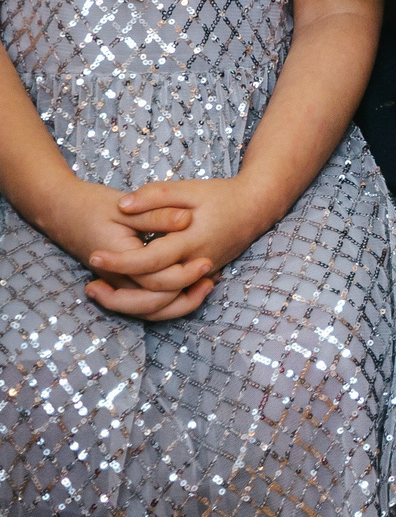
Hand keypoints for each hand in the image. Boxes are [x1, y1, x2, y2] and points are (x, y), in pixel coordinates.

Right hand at [29, 178, 206, 320]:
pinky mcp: (121, 281)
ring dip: (177, 304)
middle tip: (211, 279)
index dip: (184, 275)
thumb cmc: (94, 206)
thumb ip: (155, 214)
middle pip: (152, 304)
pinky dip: (166, 301)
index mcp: (118, 261)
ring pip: (148, 309)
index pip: (154, 281)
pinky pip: (144, 303)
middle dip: (185, 296)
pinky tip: (190, 286)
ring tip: (206, 286)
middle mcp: (116, 278)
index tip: (207, 261)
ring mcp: (118, 283)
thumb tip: (186, 219)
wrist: (63, 211)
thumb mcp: (125, 207)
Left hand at [85, 177, 283, 319]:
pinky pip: (169, 299)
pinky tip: (124, 291)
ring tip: (101, 292)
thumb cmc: (222, 196)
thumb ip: (157, 195)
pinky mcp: (198, 278)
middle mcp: (195, 264)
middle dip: (119, 295)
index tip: (94, 255)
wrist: (257, 208)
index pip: (151, 259)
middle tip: (90, 285)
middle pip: (154, 293)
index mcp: (191, 241)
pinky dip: (145, 301)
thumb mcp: (190, 189)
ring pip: (162, 304)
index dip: (120, 260)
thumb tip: (123, 205)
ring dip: (129, 304)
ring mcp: (198, 275)